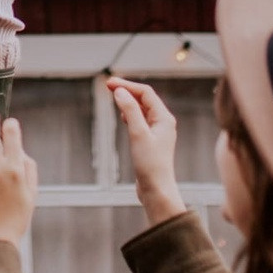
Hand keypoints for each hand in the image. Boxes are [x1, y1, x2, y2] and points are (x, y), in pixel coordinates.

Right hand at [108, 77, 186, 225]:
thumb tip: (120, 91)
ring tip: (114, 96)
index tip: (109, 83)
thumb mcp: (137, 134)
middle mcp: (163, 122)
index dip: (127, 85)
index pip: (145, 93)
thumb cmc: (150, 164)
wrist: (156, 190)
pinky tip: (123, 116)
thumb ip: (130, 110)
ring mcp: (157, 132)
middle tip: (108, 86)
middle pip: (144, 99)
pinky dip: (130, 114)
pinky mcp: (150, 141)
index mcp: (164, 118)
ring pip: (142, 109)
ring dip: (128, 101)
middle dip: (127, 90)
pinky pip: (141, 120)